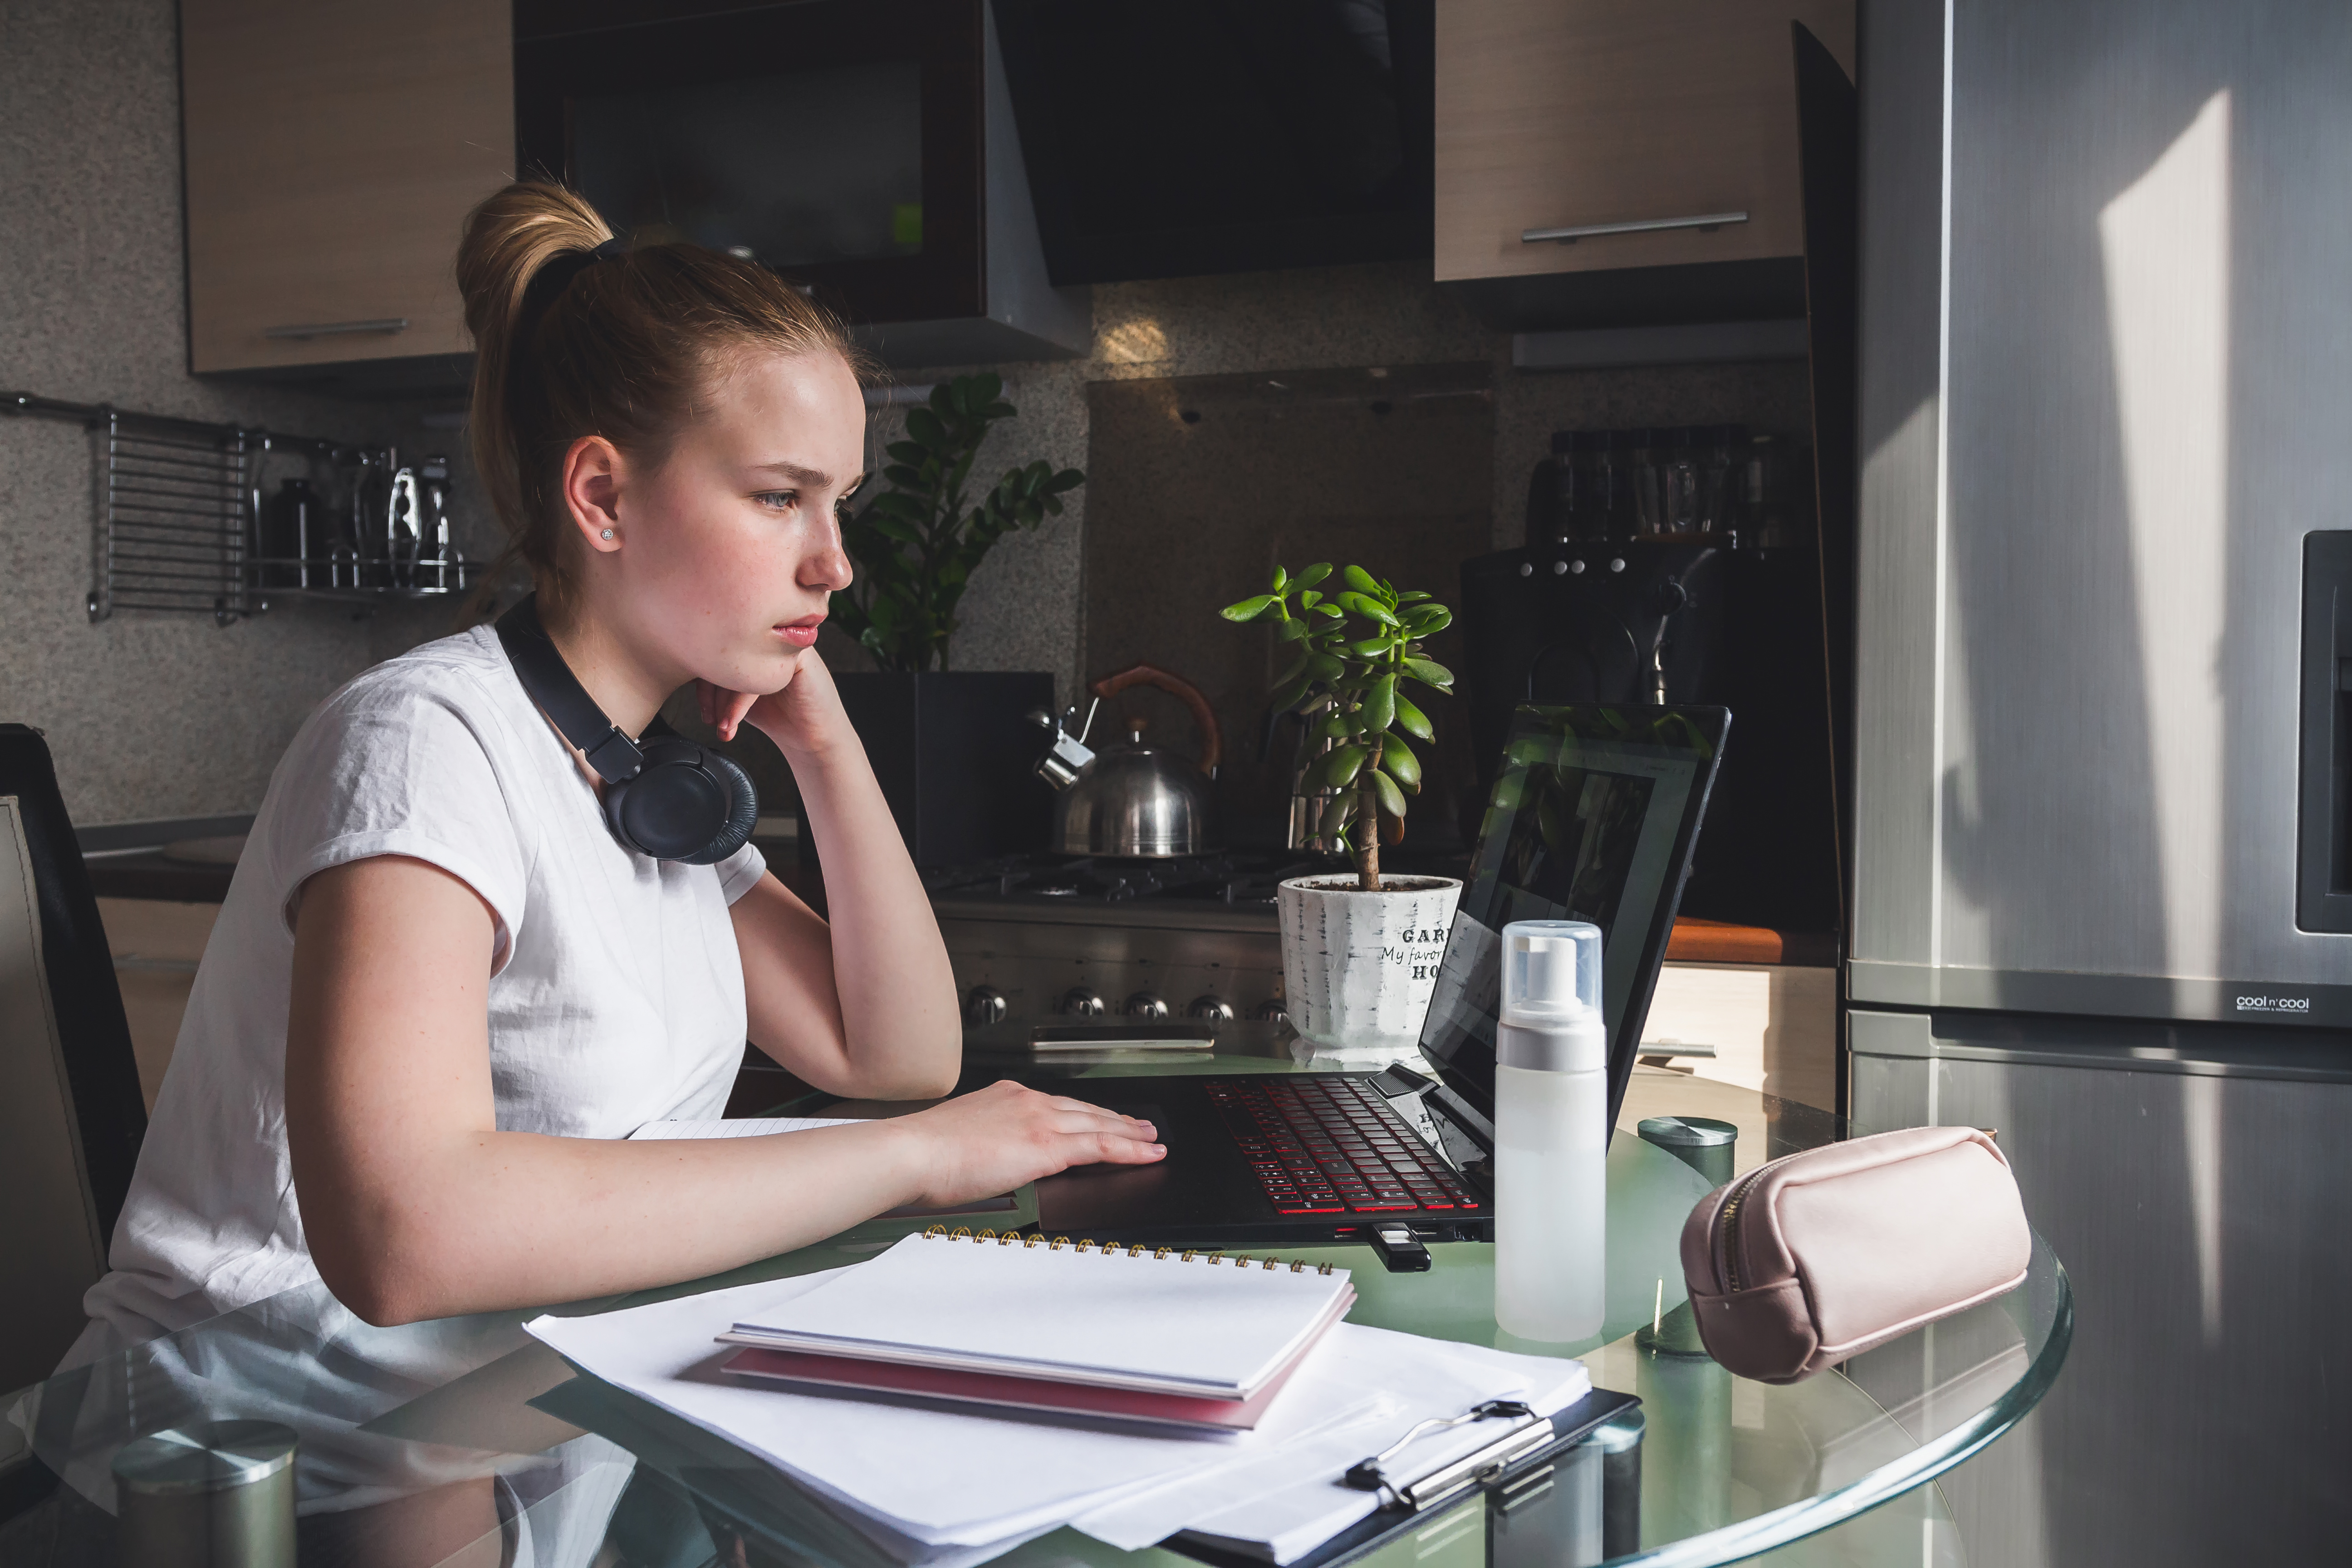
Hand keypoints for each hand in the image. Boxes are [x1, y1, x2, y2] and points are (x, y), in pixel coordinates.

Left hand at [700, 650, 852, 759]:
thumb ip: (718, 676)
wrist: (813, 737)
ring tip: (723, 726)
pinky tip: (735, 721)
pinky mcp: (798, 655)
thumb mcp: (738, 693)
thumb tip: (682, 669)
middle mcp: (768, 635)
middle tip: (710, 719)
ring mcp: (784, 640)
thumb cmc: (779, 714)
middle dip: (711, 692)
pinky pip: (759, 672)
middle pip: (724, 650)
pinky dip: (741, 702)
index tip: (704, 710)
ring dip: (724, 701)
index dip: (701, 678)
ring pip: (738, 661)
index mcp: (753, 638)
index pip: (714, 645)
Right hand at [892, 1080, 1165, 1209]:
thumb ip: (986, 1142)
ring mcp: (1039, 1120)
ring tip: (1151, 1141)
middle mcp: (1027, 1100)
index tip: (1100, 1119)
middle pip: (1085, 1110)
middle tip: (1142, 1127)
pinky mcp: (1046, 1144)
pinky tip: (1145, 1155)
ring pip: (1099, 1125)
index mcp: (1005, 1095)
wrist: (912, 1152)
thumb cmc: (922, 1153)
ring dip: (1130, 1134)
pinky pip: (1100, 1146)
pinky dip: (1128, 1150)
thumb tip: (994, 1159)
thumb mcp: (960, 1137)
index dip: (1086, 1113)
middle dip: (1117, 1120)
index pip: (1057, 1105)